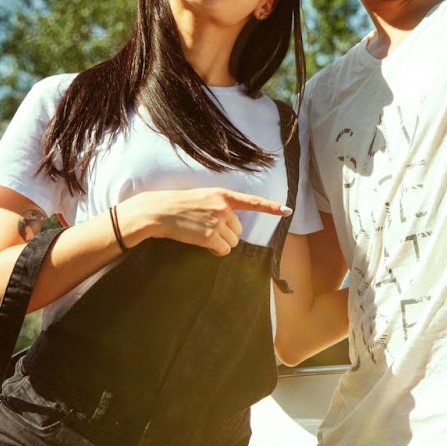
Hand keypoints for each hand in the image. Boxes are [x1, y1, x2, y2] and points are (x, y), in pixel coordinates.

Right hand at [122, 187, 291, 256]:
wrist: (158, 211)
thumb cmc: (179, 205)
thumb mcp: (203, 198)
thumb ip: (220, 206)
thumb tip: (233, 226)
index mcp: (223, 195)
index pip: (252, 202)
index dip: (271, 207)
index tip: (287, 211)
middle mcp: (223, 207)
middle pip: (239, 230)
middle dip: (227, 233)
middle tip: (208, 229)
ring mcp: (217, 221)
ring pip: (233, 241)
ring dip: (221, 243)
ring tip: (202, 235)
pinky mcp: (210, 236)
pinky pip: (223, 250)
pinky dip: (215, 250)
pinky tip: (202, 243)